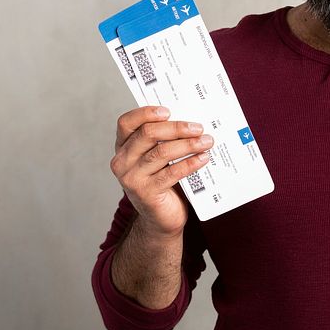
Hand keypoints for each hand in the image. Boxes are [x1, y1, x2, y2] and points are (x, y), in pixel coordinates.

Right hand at [109, 107, 212, 237]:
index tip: (168, 111)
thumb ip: (165, 140)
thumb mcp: (159, 159)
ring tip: (207, 141)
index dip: (145, 113)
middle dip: (176, 128)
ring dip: (188, 144)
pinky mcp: (146, 193)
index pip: (126, 123)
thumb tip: (192, 120)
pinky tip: (204, 158)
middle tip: (199, 127)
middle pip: (147, 134)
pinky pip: (171, 173)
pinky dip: (190, 163)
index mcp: (123, 147)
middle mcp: (122, 161)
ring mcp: (132, 178)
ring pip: (161, 152)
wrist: (160, 219)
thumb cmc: (163, 182)